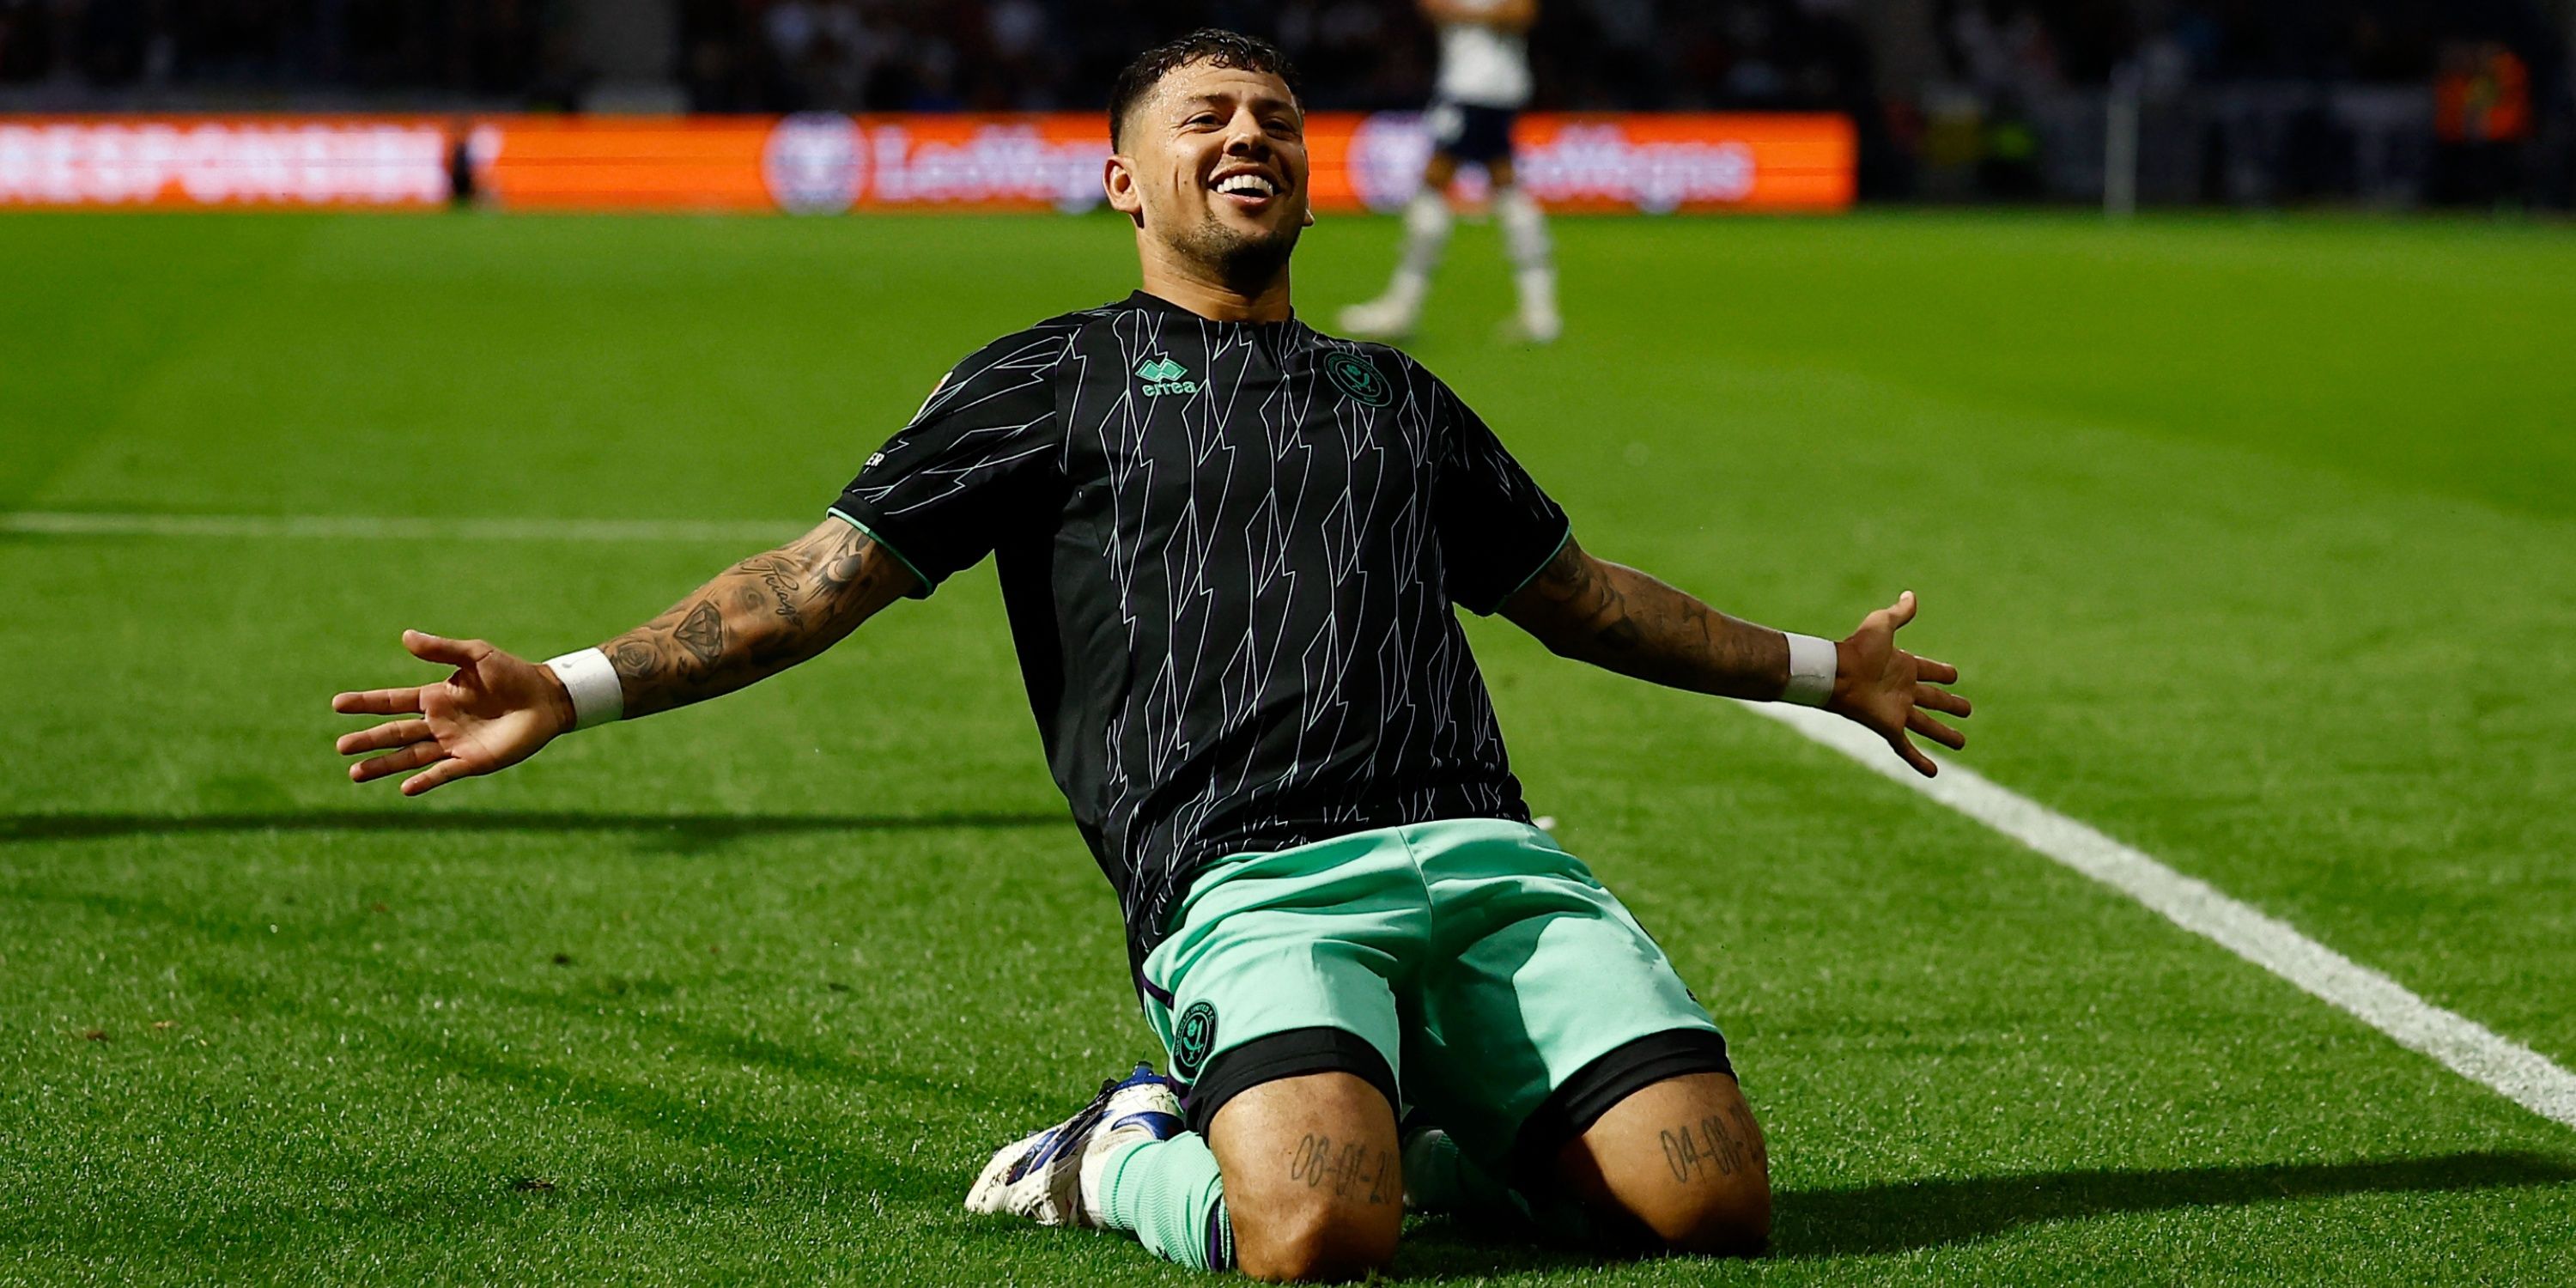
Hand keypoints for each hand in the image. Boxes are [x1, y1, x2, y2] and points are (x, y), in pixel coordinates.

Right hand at [331, 631, 576, 795]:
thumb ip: (441, 650)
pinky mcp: (472, 761)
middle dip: (368, 740)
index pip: (392, 701)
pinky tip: (404, 788)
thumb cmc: (512, 673)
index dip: (366, 703)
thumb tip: (405, 636)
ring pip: (411, 757)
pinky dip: (424, 781)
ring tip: (355, 774)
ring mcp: (453, 744)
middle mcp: (439, 723)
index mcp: (436, 697)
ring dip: (385, 765)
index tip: (337, 704)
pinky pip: (443, 773)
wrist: (546, 698)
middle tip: (341, 747)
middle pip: (395, 733)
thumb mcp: (476, 655)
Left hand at [1827, 591, 1969, 777]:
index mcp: (1904, 666)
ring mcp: (1898, 710)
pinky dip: (1920, 761)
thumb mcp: (1882, 625)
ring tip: (1962, 743)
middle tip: (1967, 709)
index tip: (1954, 675)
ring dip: (1945, 734)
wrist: (1837, 673)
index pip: (1929, 670)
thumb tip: (1911, 594)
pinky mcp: (1889, 727)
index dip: (1942, 672)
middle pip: (1934, 699)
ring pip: (1927, 725)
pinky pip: (1907, 748)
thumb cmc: (1858, 648)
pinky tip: (1934, 773)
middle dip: (1951, 704)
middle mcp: (1903, 690)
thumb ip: (1899, 614)